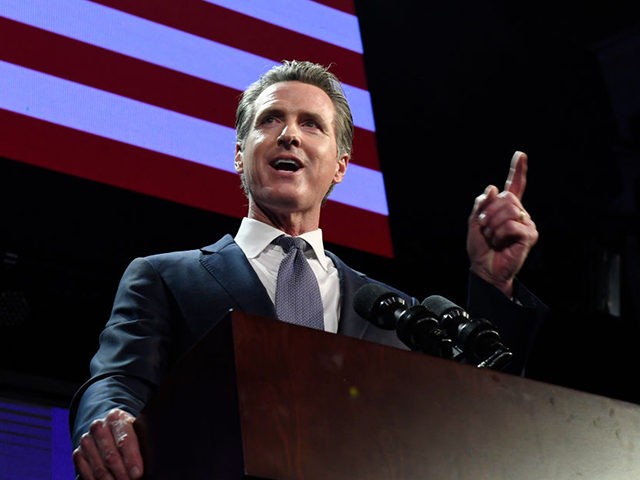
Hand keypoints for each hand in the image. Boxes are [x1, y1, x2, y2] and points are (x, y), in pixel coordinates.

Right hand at [73, 408, 142, 478]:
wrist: (108, 429)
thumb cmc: (128, 433)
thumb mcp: (137, 431)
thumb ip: (142, 442)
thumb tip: (152, 461)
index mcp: (116, 417)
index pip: (124, 440)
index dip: (132, 459)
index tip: (137, 474)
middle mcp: (99, 427)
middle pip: (110, 456)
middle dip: (122, 473)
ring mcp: (86, 440)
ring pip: (99, 467)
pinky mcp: (78, 453)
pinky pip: (86, 472)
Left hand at [466, 151, 538, 296]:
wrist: (484, 268)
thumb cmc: (481, 247)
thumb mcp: (474, 222)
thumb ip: (482, 204)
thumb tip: (494, 187)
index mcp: (507, 208)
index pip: (515, 186)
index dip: (518, 170)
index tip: (521, 154)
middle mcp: (519, 213)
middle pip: (506, 197)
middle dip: (489, 214)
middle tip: (486, 230)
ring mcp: (526, 223)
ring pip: (508, 211)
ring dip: (492, 226)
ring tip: (493, 238)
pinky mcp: (529, 235)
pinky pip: (511, 225)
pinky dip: (499, 235)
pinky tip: (501, 244)